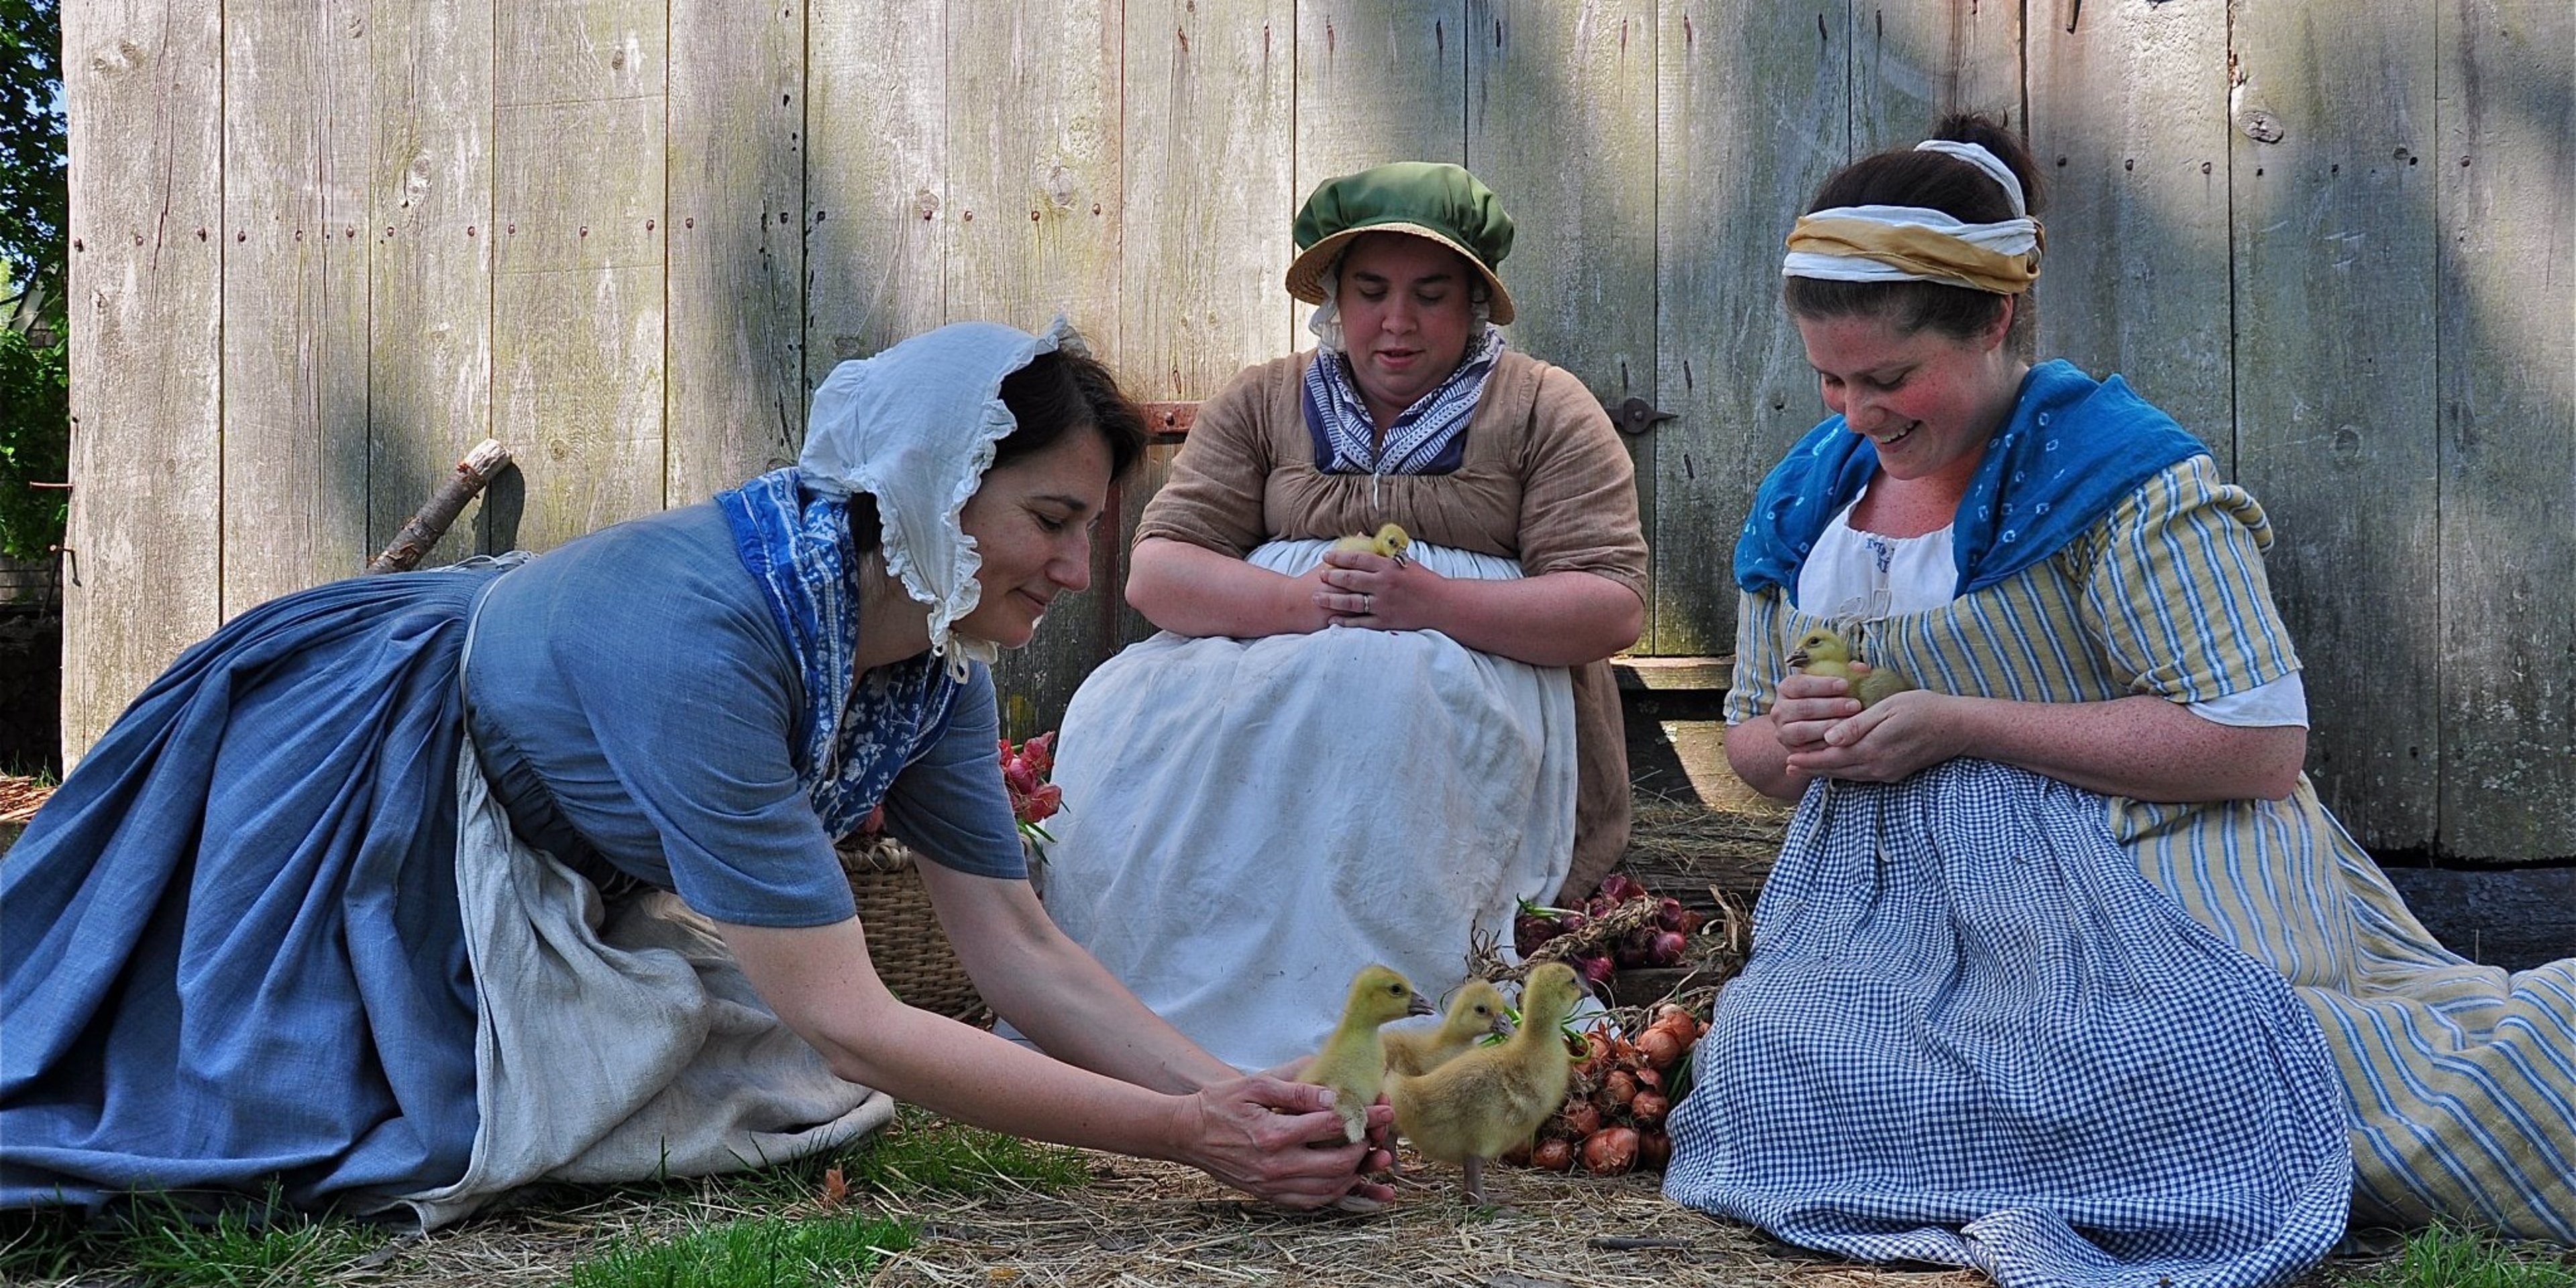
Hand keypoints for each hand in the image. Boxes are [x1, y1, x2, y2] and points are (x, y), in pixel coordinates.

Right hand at [1177, 1074, 1395, 1208]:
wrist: (1187, 1133)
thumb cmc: (1220, 1104)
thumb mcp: (1257, 1085)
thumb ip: (1297, 1091)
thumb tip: (1335, 1095)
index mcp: (1274, 1134)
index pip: (1332, 1126)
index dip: (1365, 1117)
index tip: (1385, 1110)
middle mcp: (1276, 1165)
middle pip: (1338, 1164)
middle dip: (1364, 1149)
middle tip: (1376, 1135)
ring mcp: (1272, 1185)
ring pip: (1328, 1189)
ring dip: (1354, 1175)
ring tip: (1365, 1156)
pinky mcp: (1269, 1195)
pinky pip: (1311, 1201)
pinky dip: (1333, 1191)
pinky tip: (1342, 1177)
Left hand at [1313, 548, 1434, 630]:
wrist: (1443, 605)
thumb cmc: (1425, 581)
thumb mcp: (1406, 562)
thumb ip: (1385, 553)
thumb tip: (1366, 540)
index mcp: (1388, 567)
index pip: (1357, 559)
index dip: (1339, 557)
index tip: (1326, 556)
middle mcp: (1383, 585)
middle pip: (1350, 580)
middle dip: (1331, 577)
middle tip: (1320, 576)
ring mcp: (1383, 604)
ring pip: (1350, 602)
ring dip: (1331, 599)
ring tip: (1317, 597)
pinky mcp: (1385, 622)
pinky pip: (1360, 622)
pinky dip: (1345, 622)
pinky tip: (1332, 620)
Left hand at [1779, 683, 1953, 783]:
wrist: (1957, 727)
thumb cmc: (1923, 709)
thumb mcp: (1888, 709)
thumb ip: (1857, 725)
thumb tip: (1829, 737)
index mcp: (1873, 749)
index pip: (1832, 757)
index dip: (1809, 760)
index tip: (1789, 760)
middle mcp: (1878, 766)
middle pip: (1837, 769)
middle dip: (1813, 768)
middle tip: (1789, 767)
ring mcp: (1888, 772)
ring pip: (1850, 774)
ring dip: (1827, 771)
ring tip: (1807, 768)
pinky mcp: (1895, 773)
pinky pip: (1863, 775)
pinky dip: (1845, 771)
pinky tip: (1839, 767)